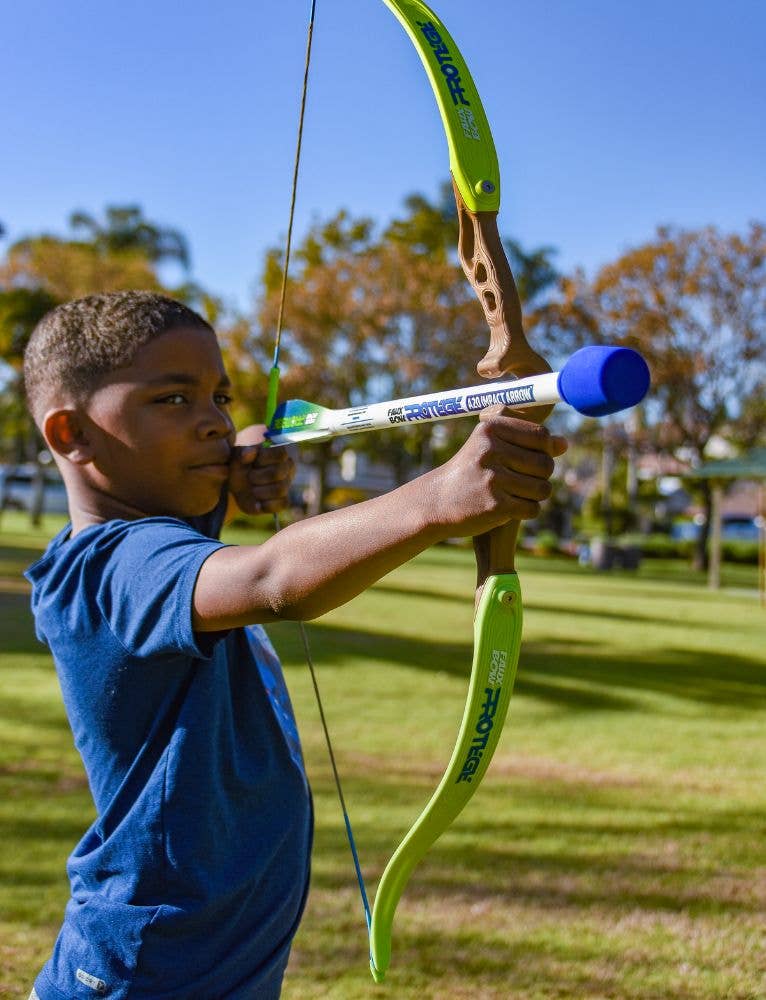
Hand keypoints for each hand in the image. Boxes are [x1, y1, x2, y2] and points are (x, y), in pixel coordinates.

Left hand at [227, 424, 295, 515]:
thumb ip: (243, 451)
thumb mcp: (237, 456)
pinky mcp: (283, 501)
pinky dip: (266, 505)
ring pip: (280, 489)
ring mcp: (286, 484)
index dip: (264, 458)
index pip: (281, 453)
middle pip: (279, 472)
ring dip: (260, 491)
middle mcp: (287, 467)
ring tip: (252, 489)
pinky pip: (282, 504)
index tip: (251, 461)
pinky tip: (256, 503)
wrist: (235, 487)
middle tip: (249, 477)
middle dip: (258, 476)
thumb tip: (248, 453)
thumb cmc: (239, 466)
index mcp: (279, 452)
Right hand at [430, 410, 566, 536]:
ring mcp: (493, 479)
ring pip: (542, 488)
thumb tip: (564, 444)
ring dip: (535, 496)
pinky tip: (509, 508)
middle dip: (540, 476)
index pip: (541, 435)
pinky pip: (532, 509)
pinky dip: (525, 511)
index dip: (544, 450)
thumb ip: (527, 442)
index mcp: (490, 429)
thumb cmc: (471, 471)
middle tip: (521, 481)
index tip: (529, 459)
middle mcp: (490, 450)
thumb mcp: (491, 446)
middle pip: (546, 464)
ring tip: (516, 494)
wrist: (436, 501)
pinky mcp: (495, 505)